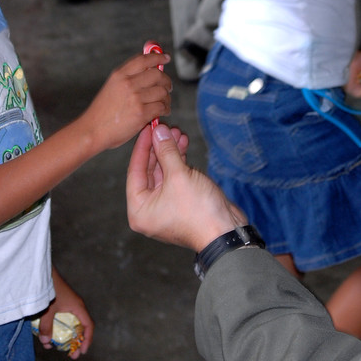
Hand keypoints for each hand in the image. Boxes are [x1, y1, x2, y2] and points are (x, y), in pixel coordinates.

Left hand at [36, 269, 93, 358]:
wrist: (42, 273)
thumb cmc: (48, 289)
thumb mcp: (47, 310)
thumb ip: (46, 326)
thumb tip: (46, 342)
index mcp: (78, 307)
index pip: (88, 326)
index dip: (87, 339)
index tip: (82, 351)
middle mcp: (75, 306)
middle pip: (80, 327)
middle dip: (76, 343)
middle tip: (72, 356)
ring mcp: (68, 304)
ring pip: (69, 324)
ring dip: (64, 337)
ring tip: (54, 347)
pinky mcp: (60, 303)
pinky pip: (62, 319)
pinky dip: (57, 328)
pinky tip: (46, 335)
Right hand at [83, 52, 171, 149]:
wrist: (92, 131)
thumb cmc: (102, 113)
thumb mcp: (112, 87)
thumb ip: (128, 78)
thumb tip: (149, 71)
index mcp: (119, 75)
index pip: (144, 59)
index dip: (158, 57)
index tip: (165, 58)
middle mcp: (128, 83)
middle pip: (158, 74)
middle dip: (166, 81)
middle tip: (167, 87)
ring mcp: (135, 98)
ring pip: (162, 91)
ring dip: (167, 98)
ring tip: (164, 104)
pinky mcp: (141, 113)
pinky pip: (162, 107)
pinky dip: (165, 109)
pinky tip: (163, 112)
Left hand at [126, 124, 245, 251]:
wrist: (226, 233)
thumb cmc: (198, 211)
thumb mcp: (178, 176)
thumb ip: (166, 151)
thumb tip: (158, 131)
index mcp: (139, 209)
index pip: (134, 171)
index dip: (142, 147)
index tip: (148, 128)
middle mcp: (149, 209)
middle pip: (149, 171)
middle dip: (159, 148)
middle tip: (164, 127)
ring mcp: (166, 206)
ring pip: (164, 173)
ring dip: (171, 152)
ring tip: (178, 132)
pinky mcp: (181, 203)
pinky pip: (175, 179)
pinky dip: (179, 163)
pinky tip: (184, 145)